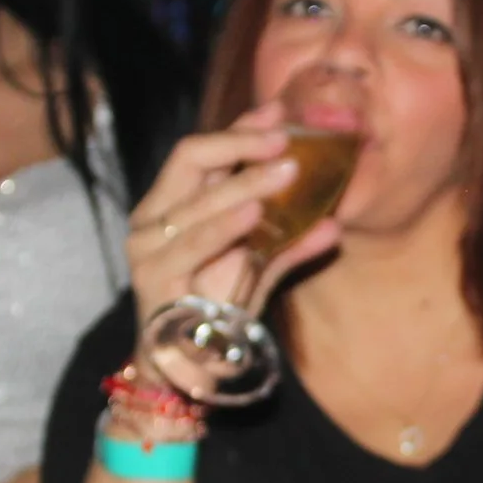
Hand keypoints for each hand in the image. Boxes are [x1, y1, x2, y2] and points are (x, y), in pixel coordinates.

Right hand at [125, 105, 340, 342]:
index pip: (202, 150)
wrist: (182, 371)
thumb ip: (287, 244)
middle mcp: (152, 218)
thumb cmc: (213, 313)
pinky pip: (192, 243)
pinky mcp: (153, 278)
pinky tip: (255, 213)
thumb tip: (334, 223)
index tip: (282, 111)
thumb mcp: (255, 271)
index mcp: (171, 205)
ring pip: (197, 199)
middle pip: (191, 157)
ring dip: (245, 182)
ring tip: (286, 170)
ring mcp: (148, 247)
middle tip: (287, 136)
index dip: (241, 126)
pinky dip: (225, 226)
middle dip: (240, 142)